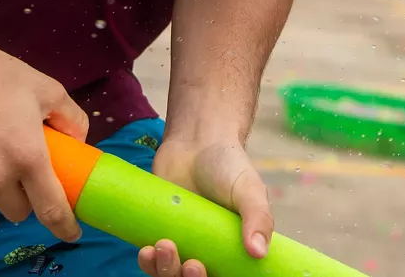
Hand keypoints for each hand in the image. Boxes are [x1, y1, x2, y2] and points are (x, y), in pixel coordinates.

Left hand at [137, 138, 272, 276]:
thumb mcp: (250, 190)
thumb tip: (258, 252)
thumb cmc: (229, 166)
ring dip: (165, 271)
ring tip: (164, 246)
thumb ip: (258, 218)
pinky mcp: (159, 232)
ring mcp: (182, 243)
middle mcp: (207, 251)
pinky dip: (147, 263)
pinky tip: (146, 250)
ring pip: (170, 275)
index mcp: (232, 249)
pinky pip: (150, 261)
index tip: (209, 272)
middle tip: (193, 264)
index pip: (225, 276)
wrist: (197, 141)